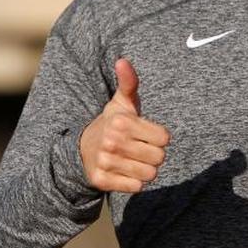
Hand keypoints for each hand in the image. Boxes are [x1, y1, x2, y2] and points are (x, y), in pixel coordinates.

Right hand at [79, 58, 170, 192]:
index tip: (145, 134)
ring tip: (132, 159)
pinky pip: (136, 187)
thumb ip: (129, 82)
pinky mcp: (102, 181)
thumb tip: (122, 60)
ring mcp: (106, 162)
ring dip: (145, 169)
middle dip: (153, 154)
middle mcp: (112, 142)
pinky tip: (124, 172)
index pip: (165, 138)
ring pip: (149, 174)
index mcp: (121, 122)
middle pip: (159, 157)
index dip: (158, 137)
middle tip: (139, 148)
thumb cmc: (113, 124)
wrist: (82, 150)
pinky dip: (134, 182)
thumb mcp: (122, 103)